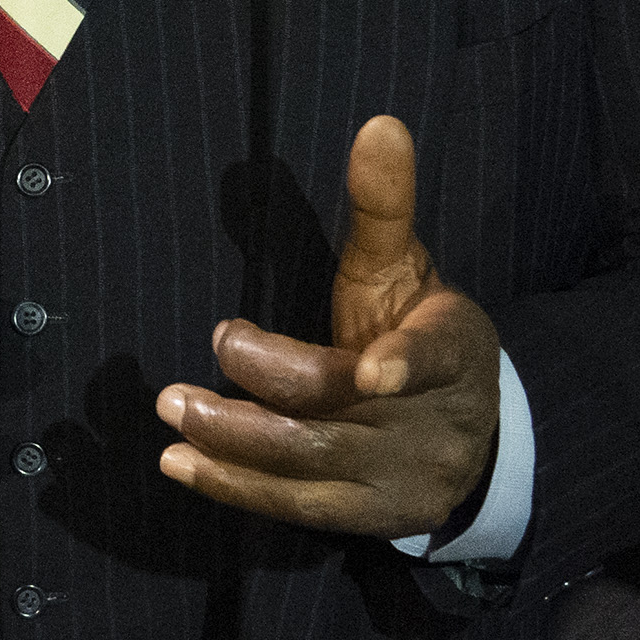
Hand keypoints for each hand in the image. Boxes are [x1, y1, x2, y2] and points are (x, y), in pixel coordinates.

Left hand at [154, 115, 499, 535]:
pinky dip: (235, 486)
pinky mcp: (368, 517)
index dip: (404, 363)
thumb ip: (384, 205)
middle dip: (270, 386)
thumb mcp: (406, 268)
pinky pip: (297, 506)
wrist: (467, 432)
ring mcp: (403, 478)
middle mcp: (433, 421)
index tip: (370, 370)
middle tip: (204, 355)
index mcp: (453, 350)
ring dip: (234, 440)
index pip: (433, 354)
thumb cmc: (416, 330)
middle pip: (344, 412)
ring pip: (313, 463)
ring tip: (172, 408)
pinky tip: (180, 463)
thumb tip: (378, 122)